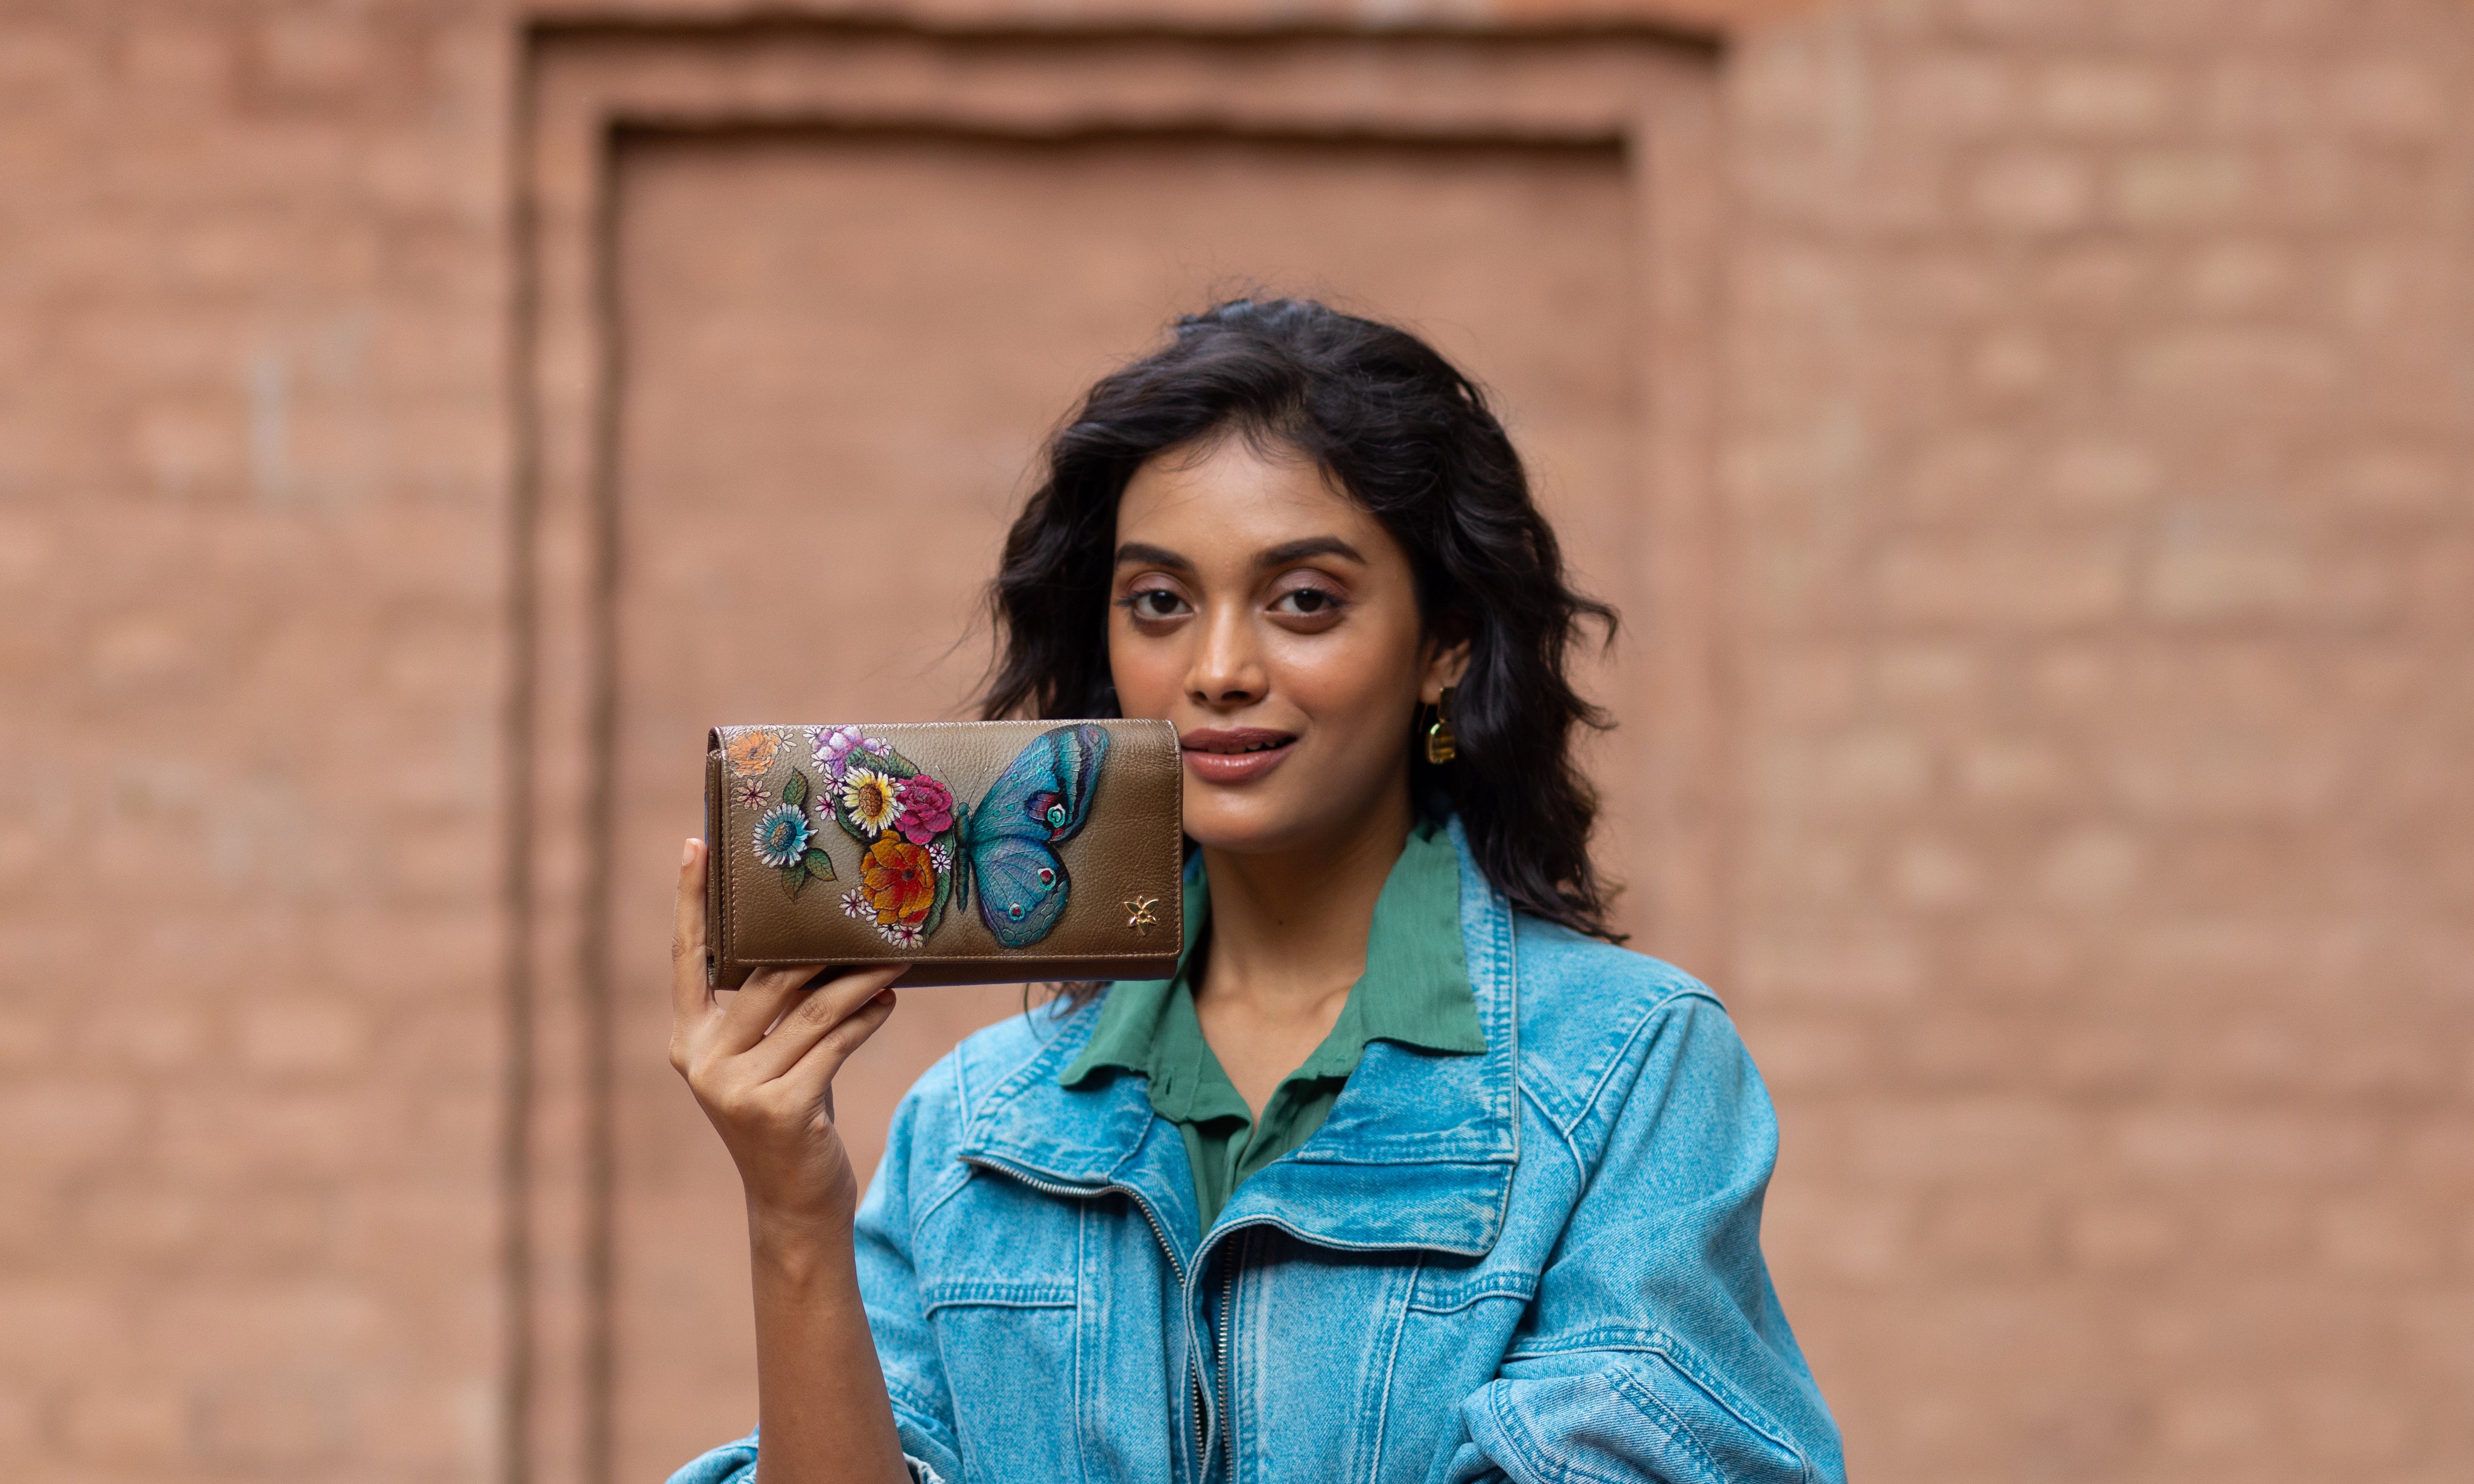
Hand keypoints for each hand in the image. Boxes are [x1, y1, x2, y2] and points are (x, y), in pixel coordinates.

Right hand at [668, 838, 903, 1243]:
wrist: (793, 1203)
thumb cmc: (789, 1114)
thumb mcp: (773, 1058)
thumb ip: (781, 1010)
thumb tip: (830, 945)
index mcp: (688, 1041)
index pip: (687, 958)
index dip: (690, 899)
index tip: (696, 842)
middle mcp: (702, 1062)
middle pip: (768, 977)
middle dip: (820, 944)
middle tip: (867, 909)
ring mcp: (736, 1088)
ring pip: (811, 1009)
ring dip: (860, 978)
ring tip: (897, 955)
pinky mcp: (780, 1109)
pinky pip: (835, 1044)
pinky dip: (867, 1018)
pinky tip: (888, 1000)